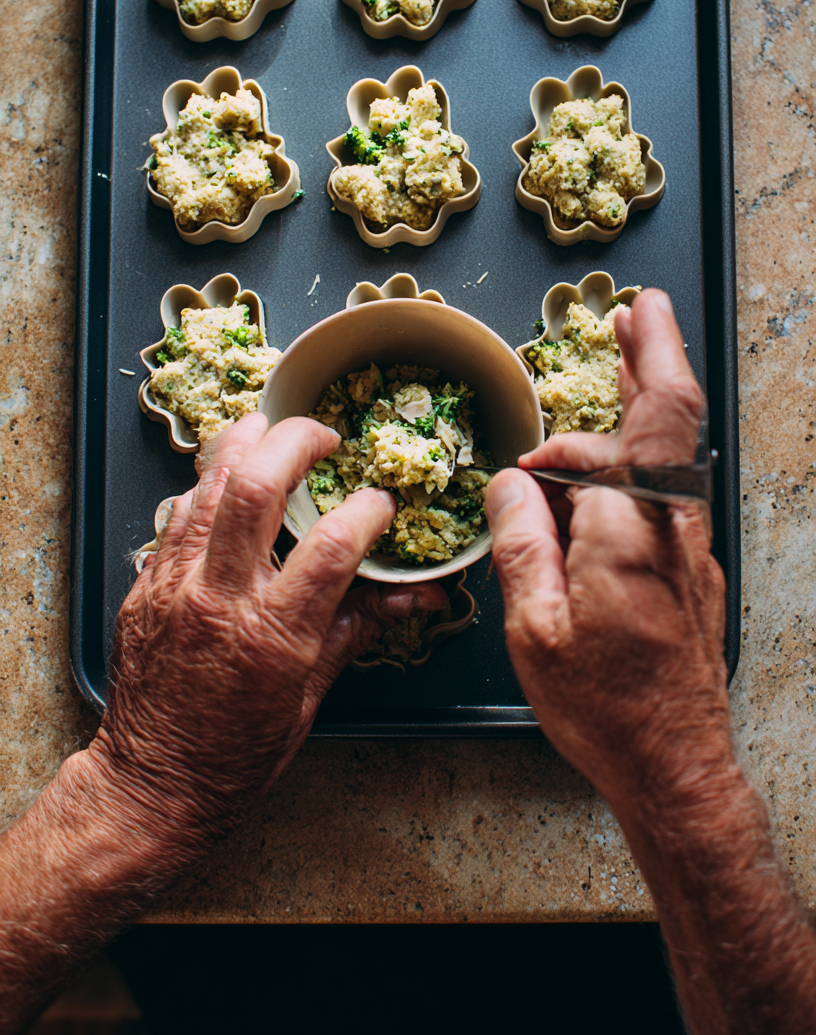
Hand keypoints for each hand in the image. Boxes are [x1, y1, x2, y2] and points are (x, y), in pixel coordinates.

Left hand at [88, 414, 445, 846]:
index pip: (333, 544)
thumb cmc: (238, 753)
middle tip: (321, 435)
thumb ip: (360, 628)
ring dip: (241, 446)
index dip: (367, 509)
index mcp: (273, 632)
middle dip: (295, 442)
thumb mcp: (312, 695)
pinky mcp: (146, 586)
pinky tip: (223, 482)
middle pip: (257, 487)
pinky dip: (204, 489)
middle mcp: (220, 598)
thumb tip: (419, 597)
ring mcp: (175, 586)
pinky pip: (175, 517)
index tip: (380, 503)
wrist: (155, 784)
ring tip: (268, 429)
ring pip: (206, 487)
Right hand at [486, 290, 730, 811]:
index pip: (643, 423)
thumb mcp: (534, 628)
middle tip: (634, 318)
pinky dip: (634, 468)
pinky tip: (602, 480)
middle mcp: (672, 529)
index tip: (614, 344)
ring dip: (640, 413)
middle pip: (667, 423)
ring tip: (617, 381)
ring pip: (666, 460)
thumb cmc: (606, 708)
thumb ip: (521, 543)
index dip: (632, 372)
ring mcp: (689, 551)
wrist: (677, 767)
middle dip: (648, 362)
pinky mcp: (690, 574)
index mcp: (631, 530)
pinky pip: (662, 499)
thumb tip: (510, 486)